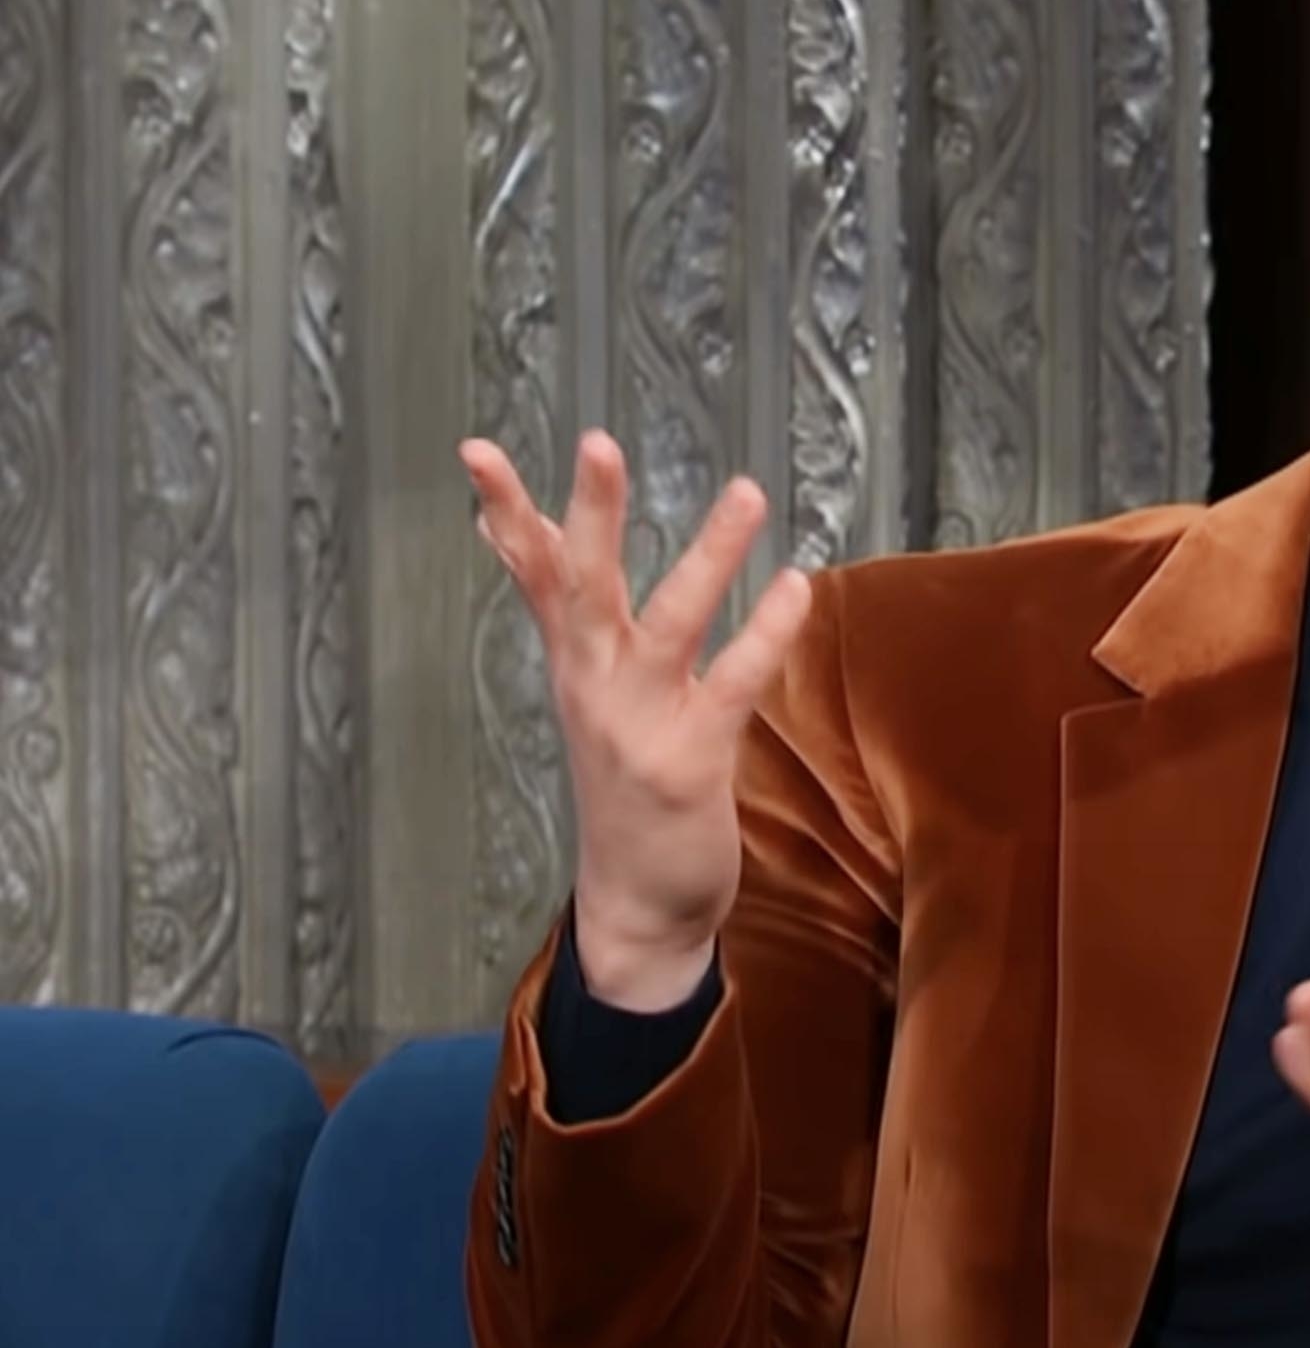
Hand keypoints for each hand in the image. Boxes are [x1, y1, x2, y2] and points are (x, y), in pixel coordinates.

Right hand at [459, 430, 811, 1007]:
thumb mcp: (589, 690)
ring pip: (666, 627)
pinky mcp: (688, 762)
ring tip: (747, 491)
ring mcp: (638, 724)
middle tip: (597, 442)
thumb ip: (572, 616)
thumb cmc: (625, 779)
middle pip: (584, 587)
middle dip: (590, 515)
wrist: (637, 905)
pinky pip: (731, 686)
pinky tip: (796, 586)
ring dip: (707, 558)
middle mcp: (594, 686)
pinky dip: (764, 635)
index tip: (475, 449)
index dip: (503, 511)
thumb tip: (517, 541)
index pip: (532, 572)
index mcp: (574, 662)